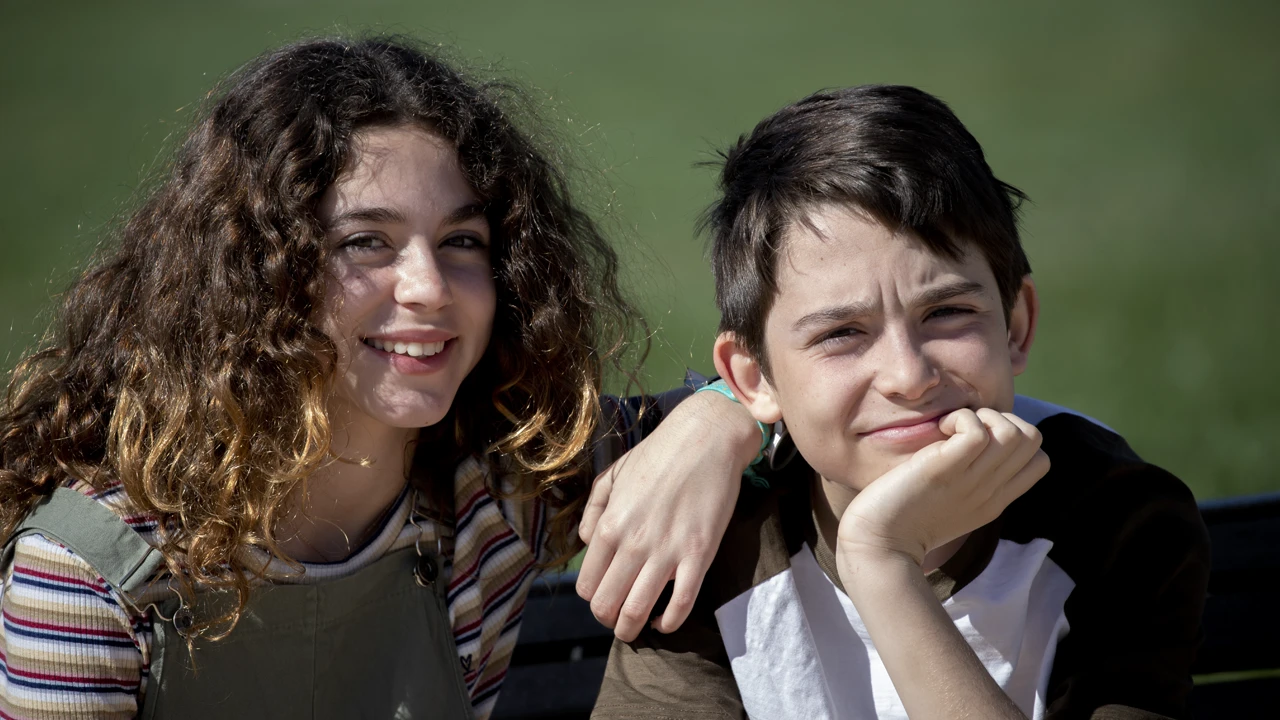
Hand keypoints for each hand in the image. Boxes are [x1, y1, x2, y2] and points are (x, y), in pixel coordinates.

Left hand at [576, 390, 759, 640]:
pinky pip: (681, 605)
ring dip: (631, 629)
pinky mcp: (699, 555)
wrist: (706, 439)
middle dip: (608, 618)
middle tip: (616, 618)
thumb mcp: (613, 474)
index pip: (587, 584)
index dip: (593, 597)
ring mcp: (666, 552)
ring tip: (634, 629)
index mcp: (609, 525)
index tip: (604, 595)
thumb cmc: (659, 454)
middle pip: (607, 604)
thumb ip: (593, 509)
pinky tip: (663, 622)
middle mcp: (632, 543)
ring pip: (637, 612)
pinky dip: (668, 623)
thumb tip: (587, 542)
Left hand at [837, 408, 1048, 569]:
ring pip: (1013, 432)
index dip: (1015, 436)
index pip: (1039, 460)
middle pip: (1033, 439)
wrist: (878, 545)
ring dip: (983, 416)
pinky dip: (961, 419)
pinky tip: (939, 429)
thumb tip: (974, 442)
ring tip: (951, 429)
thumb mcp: (952, 502)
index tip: (979, 438)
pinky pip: (976, 431)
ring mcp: (971, 481)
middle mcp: (990, 491)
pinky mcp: (944, 469)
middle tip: (965, 429)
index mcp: (995, 500)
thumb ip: (971, 481)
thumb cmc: (903, 519)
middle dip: (1003, 418)